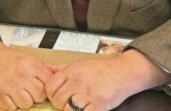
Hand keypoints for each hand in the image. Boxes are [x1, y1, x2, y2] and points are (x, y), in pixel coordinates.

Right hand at [0, 35, 52, 109]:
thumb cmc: (11, 60)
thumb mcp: (31, 59)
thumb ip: (45, 69)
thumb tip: (60, 76)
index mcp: (32, 65)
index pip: (48, 84)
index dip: (46, 88)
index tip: (42, 88)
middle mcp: (21, 75)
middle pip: (39, 96)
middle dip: (36, 96)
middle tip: (30, 91)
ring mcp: (9, 85)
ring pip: (26, 104)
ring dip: (24, 101)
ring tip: (20, 93)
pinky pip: (11, 108)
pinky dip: (11, 104)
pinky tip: (10, 95)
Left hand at [45, 50, 170, 110]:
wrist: (125, 71)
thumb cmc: (102, 69)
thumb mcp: (80, 64)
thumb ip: (61, 68)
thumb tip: (46, 69)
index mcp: (72, 70)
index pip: (50, 87)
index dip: (51, 94)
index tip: (57, 96)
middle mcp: (79, 81)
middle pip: (57, 100)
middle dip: (60, 104)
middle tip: (68, 103)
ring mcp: (89, 93)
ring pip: (67, 109)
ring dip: (71, 110)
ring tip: (78, 106)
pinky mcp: (99, 105)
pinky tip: (87, 108)